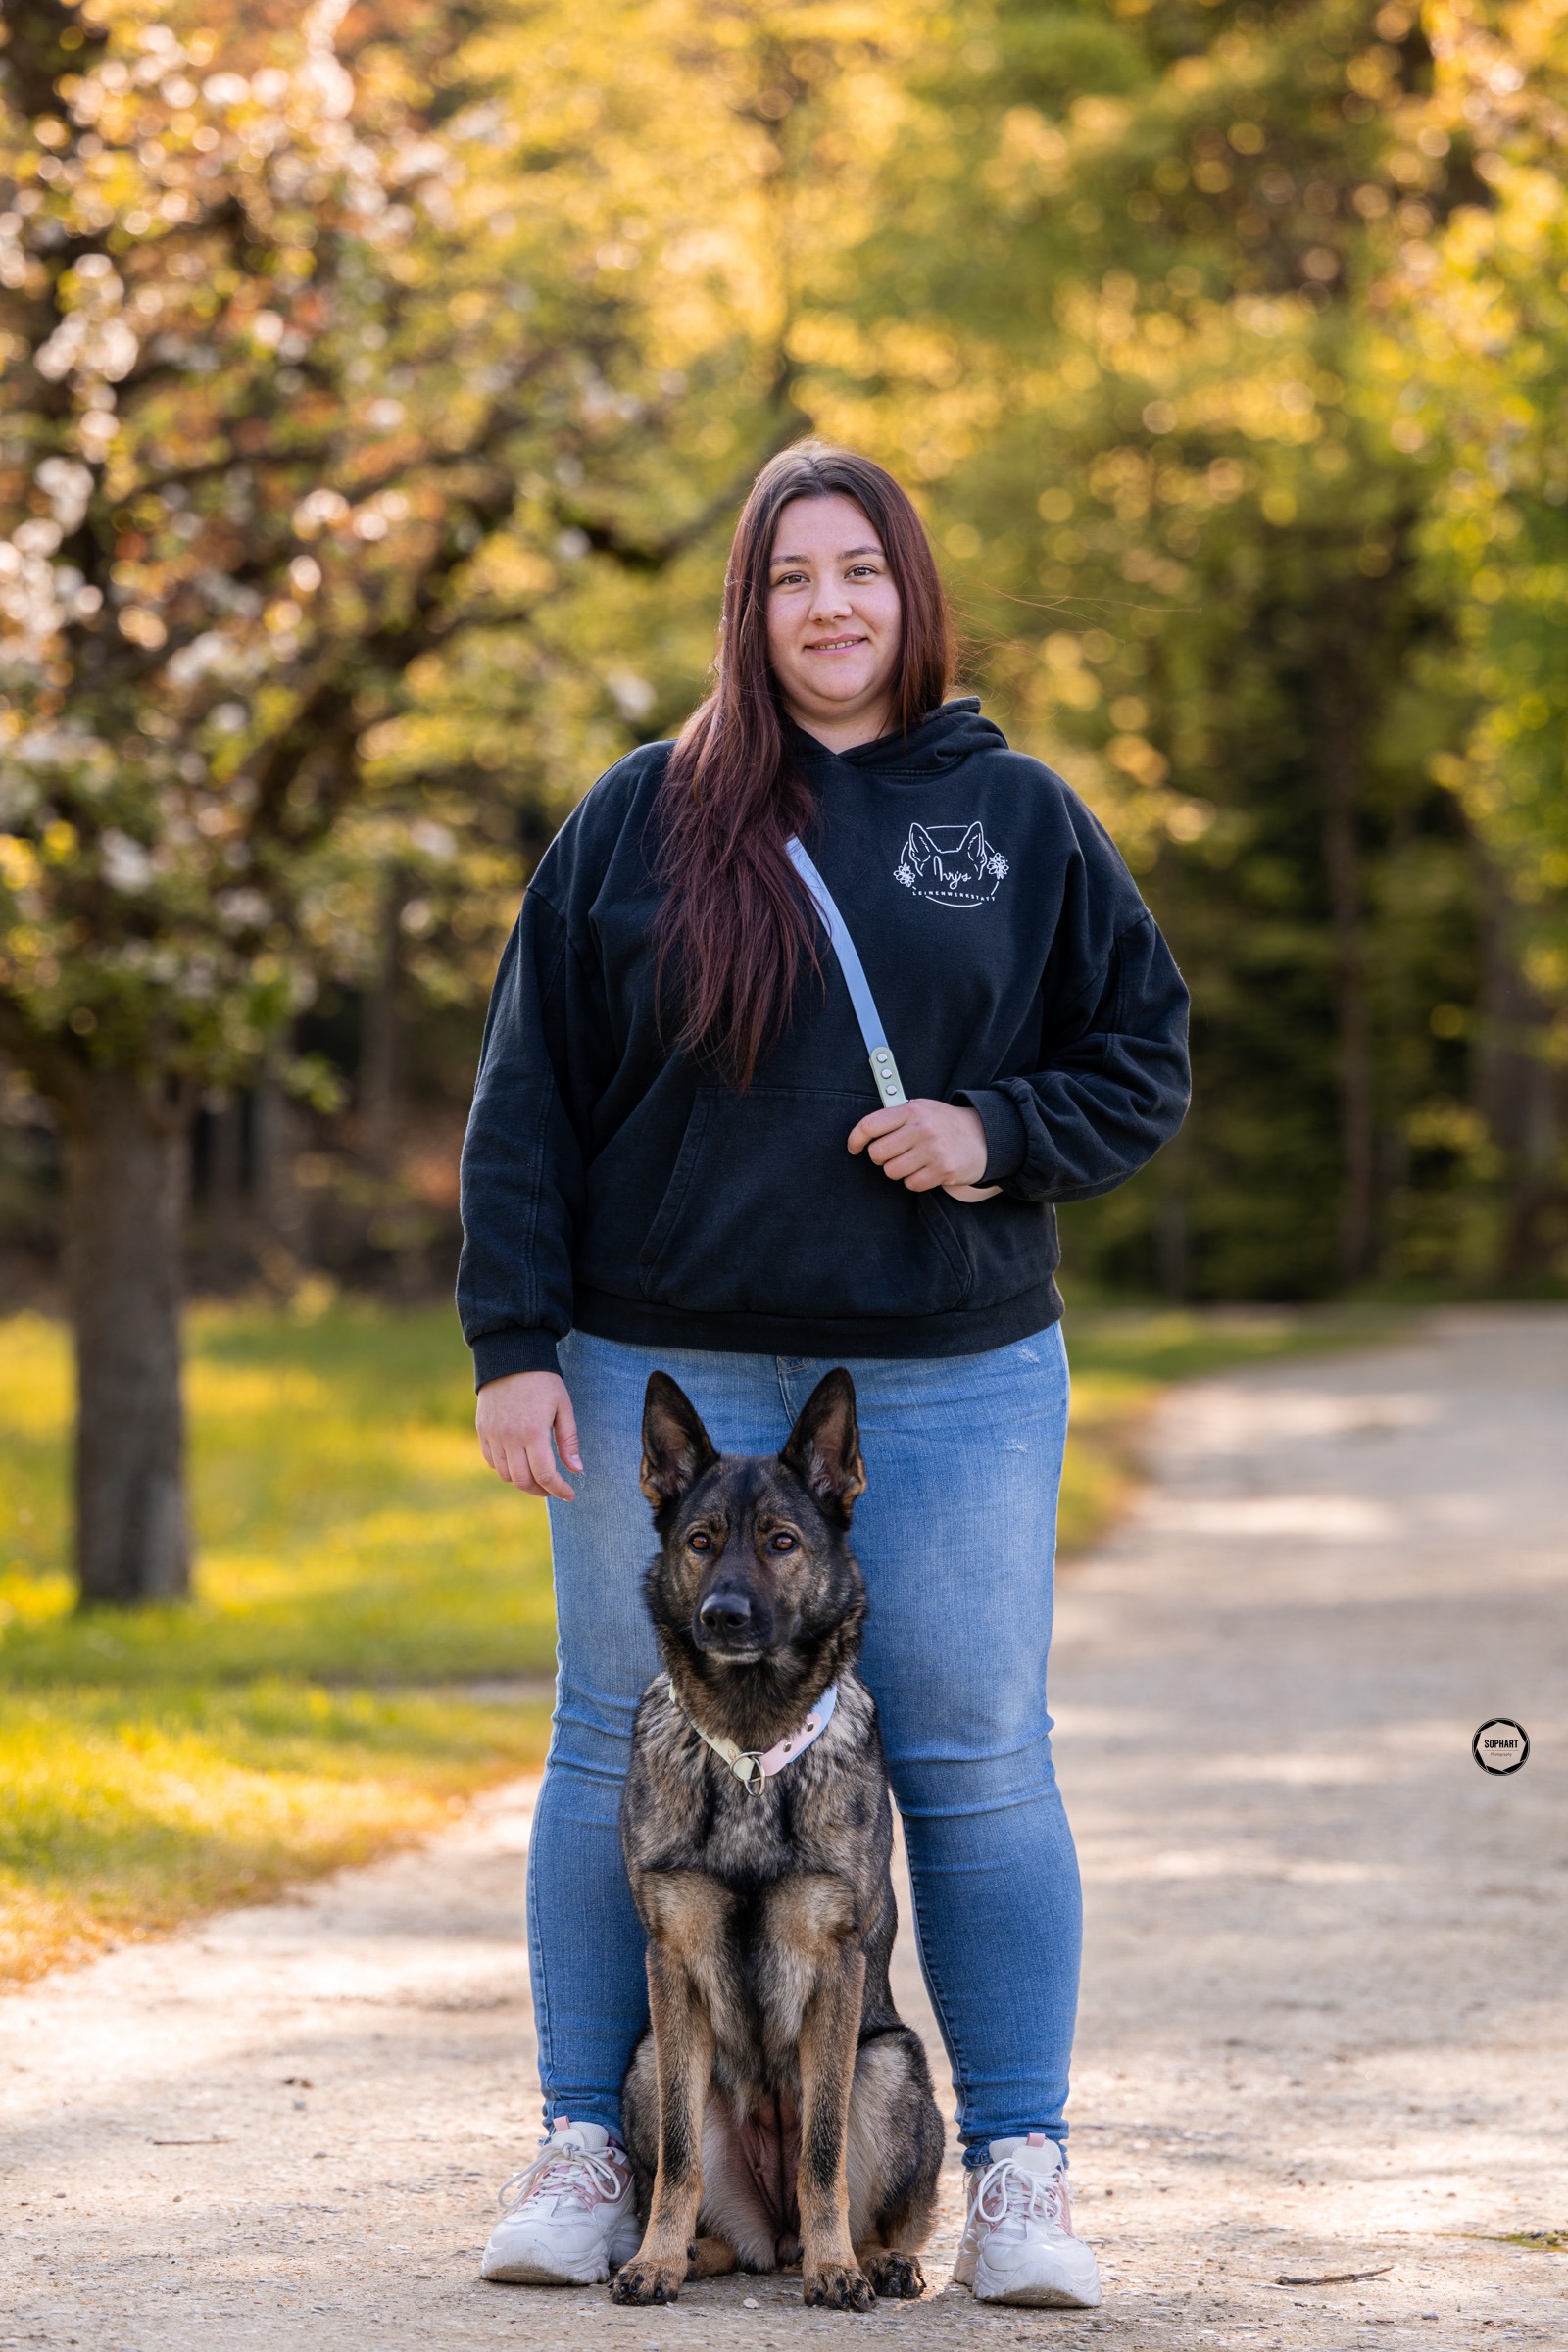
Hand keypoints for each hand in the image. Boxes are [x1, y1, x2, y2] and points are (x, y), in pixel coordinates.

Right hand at [476, 1370, 581, 1498]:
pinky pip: (491, 1461)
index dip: (559, 1490)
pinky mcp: (482, 1430)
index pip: (545, 1475)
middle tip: (554, 1488)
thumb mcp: (563, 1407)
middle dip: (541, 1491)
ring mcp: (493, 1435)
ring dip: (523, 1481)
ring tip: (538, 1476)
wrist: (510, 1356)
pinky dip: (505, 1468)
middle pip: (523, 1481)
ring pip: (506, 1475)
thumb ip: (569, 1441)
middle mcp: (510, 1437)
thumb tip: (576, 1470)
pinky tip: (519, 1462)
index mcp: (533, 1432)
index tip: (570, 1494)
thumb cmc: (543, 1381)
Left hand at [846, 1098, 998, 1198]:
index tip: (853, 1148)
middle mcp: (921, 1128)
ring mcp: (932, 1150)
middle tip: (895, 1153)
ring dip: (899, 1170)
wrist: (984, 1136)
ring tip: (914, 1161)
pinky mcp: (942, 1170)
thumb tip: (864, 1133)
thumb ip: (895, 1117)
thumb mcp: (922, 1109)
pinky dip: (915, 1180)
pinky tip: (927, 1169)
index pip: (870, 1125)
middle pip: (877, 1154)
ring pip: (892, 1171)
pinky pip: (911, 1184)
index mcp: (912, 1110)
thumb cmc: (944, 1124)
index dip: (855, 1139)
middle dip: (882, 1158)